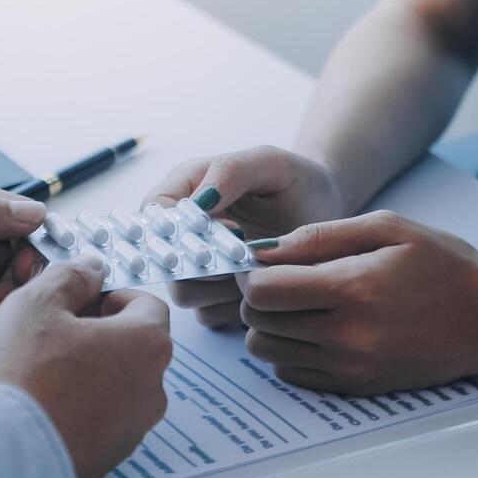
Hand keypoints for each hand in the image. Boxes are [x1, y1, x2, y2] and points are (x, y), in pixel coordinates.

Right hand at [0, 257, 171, 477]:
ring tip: (42, 370)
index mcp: (146, 343)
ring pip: (117, 383)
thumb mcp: (37, 303)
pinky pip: (102, 419)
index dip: (112, 296)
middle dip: (97, 334)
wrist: (5, 457)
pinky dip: (80, 407)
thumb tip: (90, 269)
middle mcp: (152, 387)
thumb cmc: (23, 378)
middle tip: (54, 333)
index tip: (83, 300)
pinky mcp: (110, 457)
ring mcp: (134, 427)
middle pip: (133, 345)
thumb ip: (70, 276)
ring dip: (88, 371)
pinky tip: (43, 404)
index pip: (147, 304)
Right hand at [144, 145, 346, 327]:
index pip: (154, 211)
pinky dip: (235, 307)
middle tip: (239, 256)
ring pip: (185, 293)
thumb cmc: (295, 179)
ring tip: (258, 268)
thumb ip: (231, 171)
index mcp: (186, 188)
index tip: (220, 229)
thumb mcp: (269, 162)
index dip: (176, 226)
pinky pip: (210, 314)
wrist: (324, 210)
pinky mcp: (217, 296)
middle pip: (164, 261)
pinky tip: (263, 287)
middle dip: (200, 264)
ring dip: (221, 287)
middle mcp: (185, 232)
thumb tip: (197, 204)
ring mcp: (199, 268)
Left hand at [237, 210, 477, 394]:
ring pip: (268, 351)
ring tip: (299, 303)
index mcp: (351, 289)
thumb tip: (265, 248)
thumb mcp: (387, 227)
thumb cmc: (444, 265)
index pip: (262, 291)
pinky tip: (316, 327)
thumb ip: (320, 235)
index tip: (264, 260)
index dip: (253, 271)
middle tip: (281, 278)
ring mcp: (350, 368)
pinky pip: (292, 373)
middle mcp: (346, 337)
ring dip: (271, 324)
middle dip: (259, 297)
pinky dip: (290, 350)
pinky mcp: (355, 387)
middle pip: (257, 322)